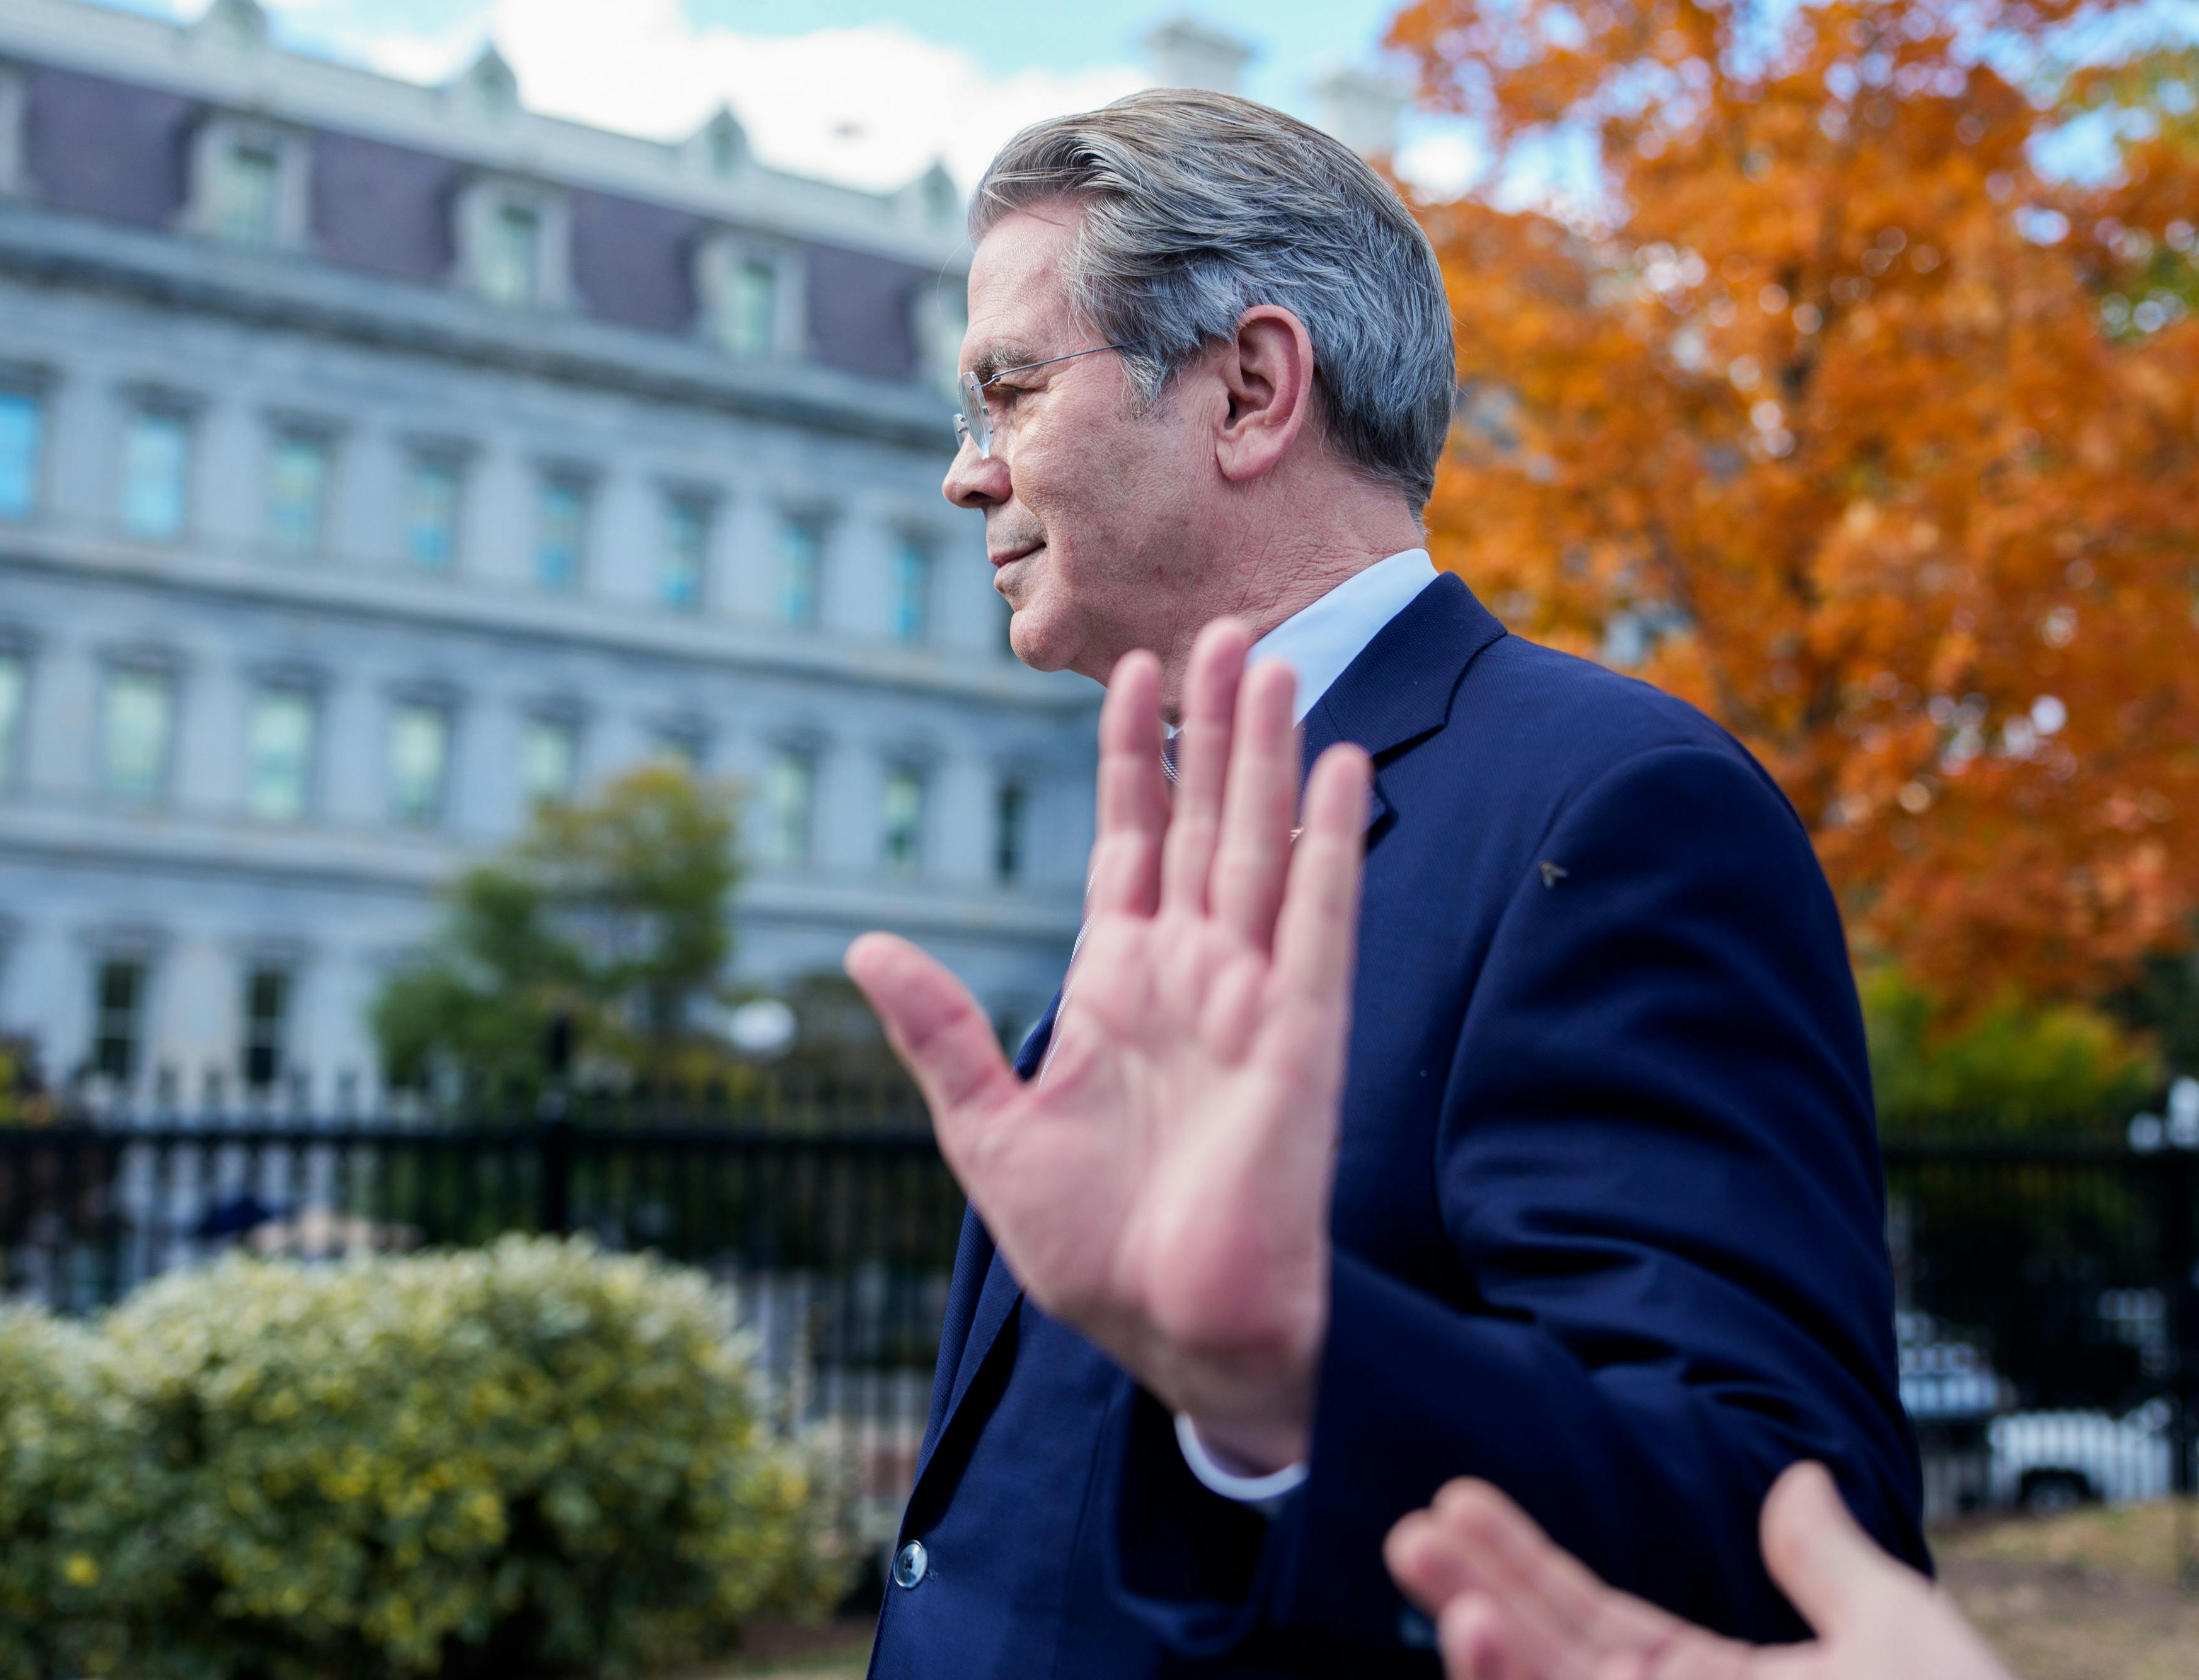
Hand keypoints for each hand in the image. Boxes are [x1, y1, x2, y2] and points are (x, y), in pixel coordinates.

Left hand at [847, 618, 1371, 1469]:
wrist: (1174, 1334)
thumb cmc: (1092, 1248)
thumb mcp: (990, 1131)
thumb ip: (938, 1033)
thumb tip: (864, 944)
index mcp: (1119, 984)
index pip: (1129, 843)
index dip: (1130, 758)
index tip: (1128, 672)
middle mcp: (1192, 974)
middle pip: (1204, 821)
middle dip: (1210, 726)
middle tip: (1221, 628)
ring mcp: (1251, 998)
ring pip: (1262, 848)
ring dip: (1267, 757)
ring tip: (1272, 663)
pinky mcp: (1300, 1038)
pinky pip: (1321, 921)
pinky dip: (1328, 844)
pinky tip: (1334, 767)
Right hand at [1385, 1464, 2013, 1679]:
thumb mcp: (1902, 1640)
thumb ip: (1831, 1565)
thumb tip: (1799, 1476)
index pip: (1588, 1616)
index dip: (1519, 1558)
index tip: (1459, 1497)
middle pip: (1546, 1660)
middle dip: (1473, 1597)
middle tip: (1413, 1533)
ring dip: (1493, 1664)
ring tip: (1453, 1602)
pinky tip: (1493, 1654)